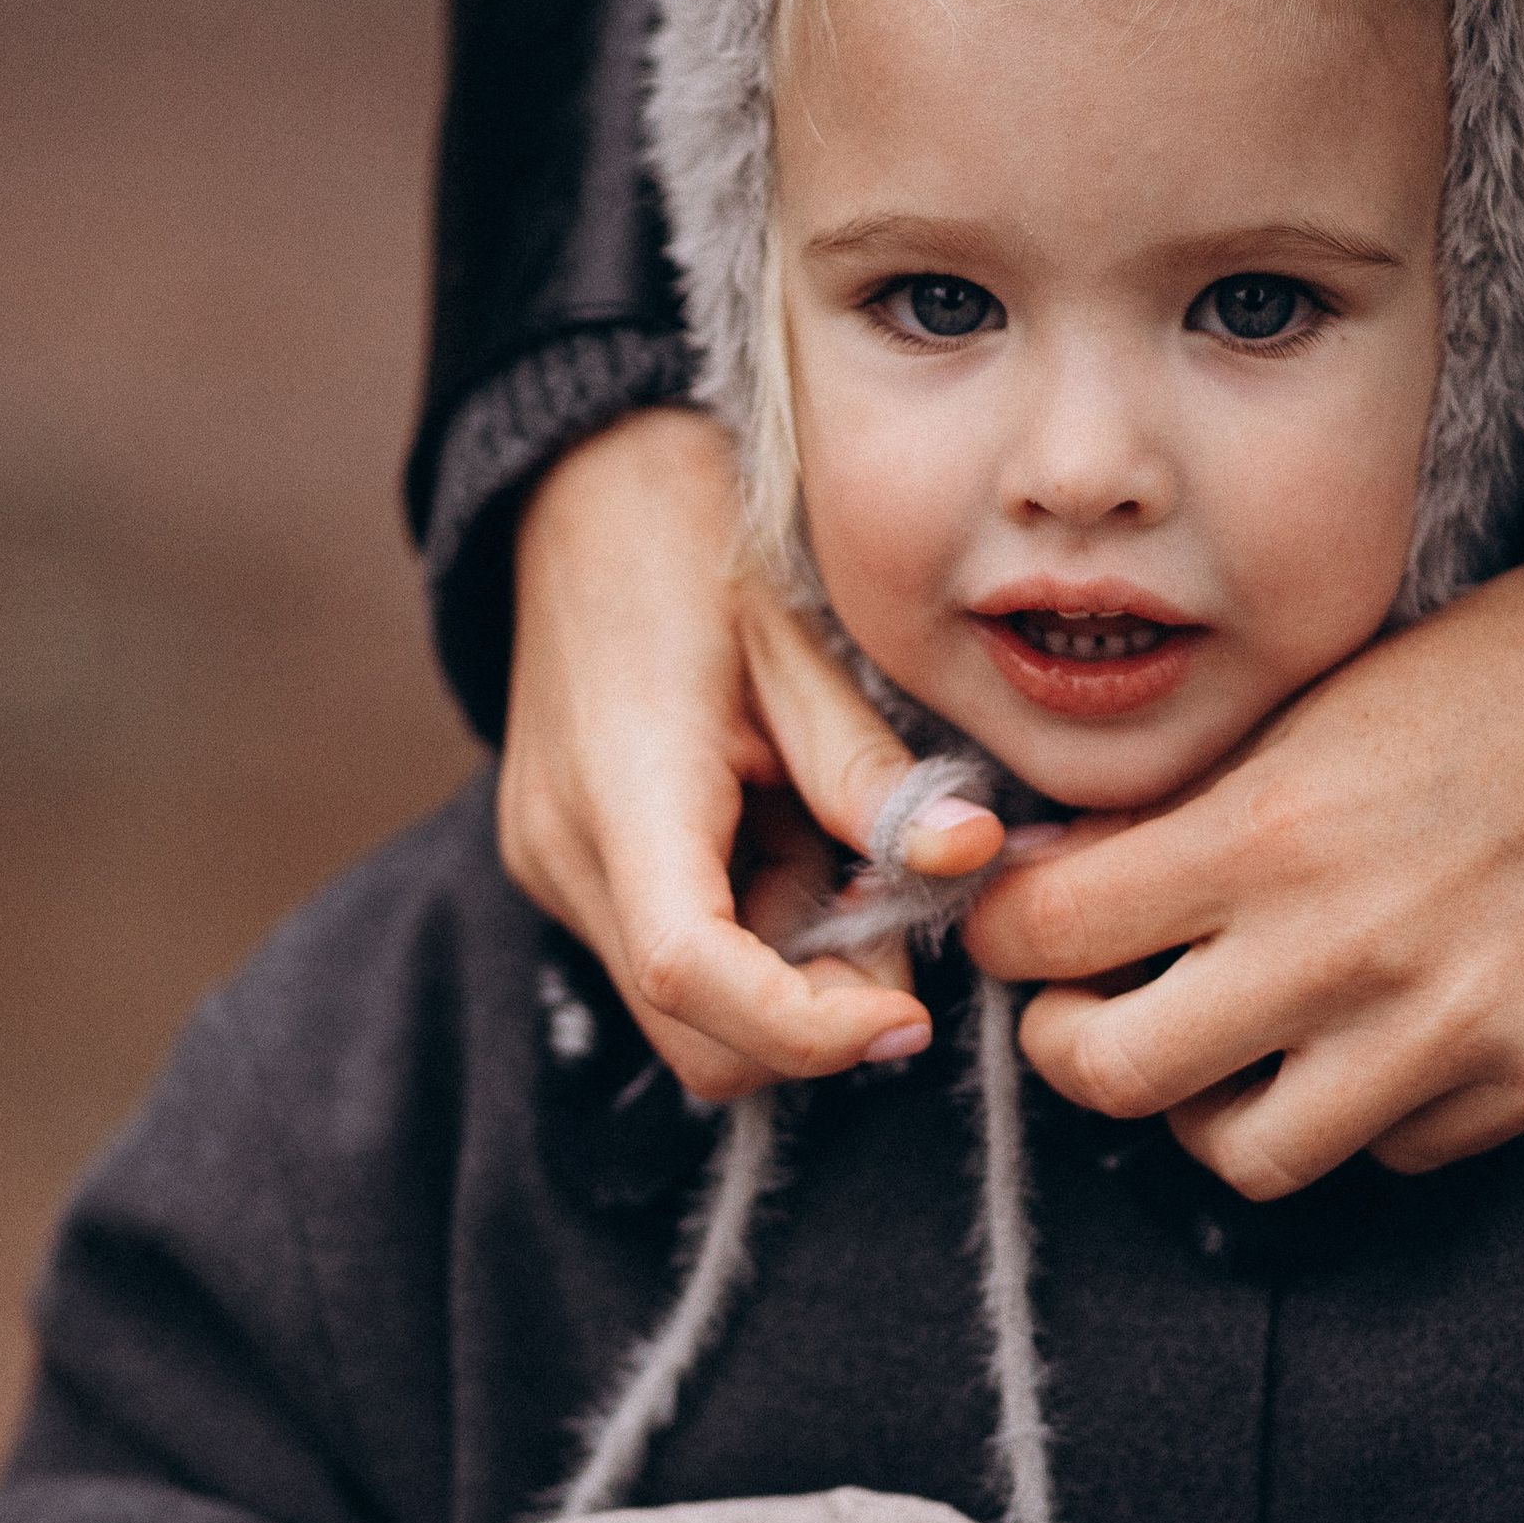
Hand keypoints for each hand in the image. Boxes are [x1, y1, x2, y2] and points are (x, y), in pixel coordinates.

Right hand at [501, 408, 1003, 1099]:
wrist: (578, 490)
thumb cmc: (695, 541)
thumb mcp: (800, 638)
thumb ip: (869, 767)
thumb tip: (968, 854)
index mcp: (625, 785)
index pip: (692, 972)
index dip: (807, 1030)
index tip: (909, 1022)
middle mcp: (567, 850)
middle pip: (695, 1032)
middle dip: (814, 1015)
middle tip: (892, 914)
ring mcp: (555, 869)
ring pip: (687, 1012)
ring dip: (786, 972)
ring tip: (825, 846)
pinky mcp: (568, 871)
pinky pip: (670, 957)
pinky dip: (751, 935)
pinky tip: (778, 837)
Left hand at [964, 566, 1523, 1199]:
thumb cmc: (1474, 689)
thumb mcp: (1298, 713)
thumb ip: (1171, 816)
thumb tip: (1042, 884)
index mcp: (1267, 835)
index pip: (1044, 935)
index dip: (1000, 936)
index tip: (1014, 930)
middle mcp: (1344, 950)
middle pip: (1113, 1076)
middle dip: (1070, 1043)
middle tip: (1083, 1010)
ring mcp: (1445, 1032)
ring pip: (1246, 1155)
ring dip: (1209, 1105)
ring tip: (1223, 1046)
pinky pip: (1390, 1151)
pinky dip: (1359, 1107)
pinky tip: (1370, 1036)